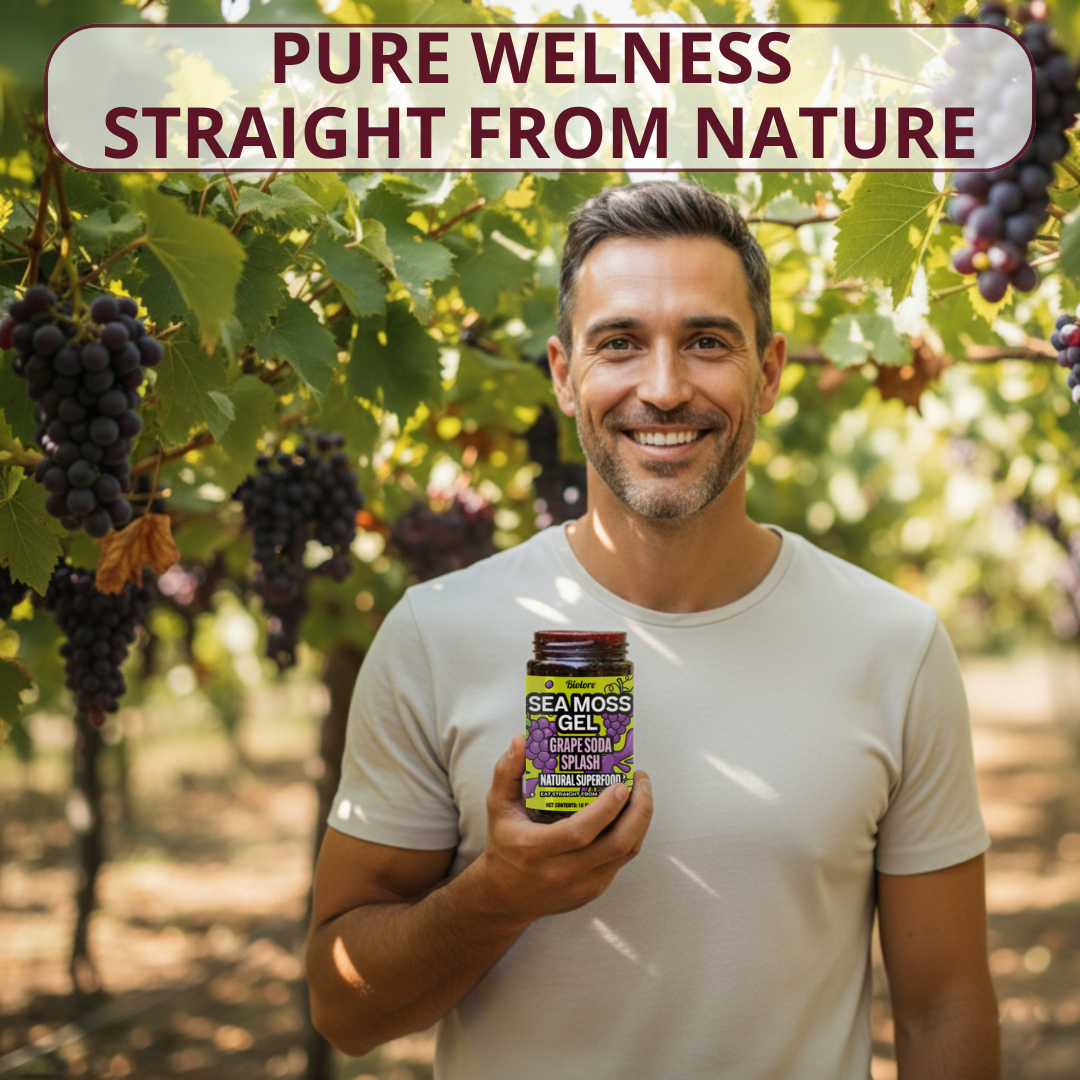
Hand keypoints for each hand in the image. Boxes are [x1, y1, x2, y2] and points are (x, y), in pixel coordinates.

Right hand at [469, 734, 652, 926]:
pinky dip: (632, 834)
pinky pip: (621, 861)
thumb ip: (508, 771)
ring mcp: (581, 885)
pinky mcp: (593, 890)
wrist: (504, 897)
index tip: (621, 783)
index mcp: (536, 848)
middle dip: (638, 810)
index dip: (606, 808)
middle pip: (616, 844)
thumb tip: (522, 740)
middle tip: (640, 780)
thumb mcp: (498, 807)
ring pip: (625, 853)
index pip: (580, 831)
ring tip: (641, 792)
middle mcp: (561, 871)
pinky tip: (631, 813)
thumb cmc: (504, 845)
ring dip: (641, 820)